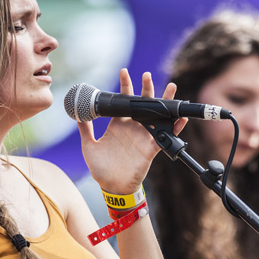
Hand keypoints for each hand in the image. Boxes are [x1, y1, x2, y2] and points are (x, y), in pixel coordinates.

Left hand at [76, 69, 185, 193]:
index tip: (124, 71)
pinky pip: (165, 136)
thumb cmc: (100, 167)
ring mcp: (143, 137)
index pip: (123, 101)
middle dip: (146, 89)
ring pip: (157, 116)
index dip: (125, 86)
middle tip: (147, 75)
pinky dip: (175, 128)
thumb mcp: (88, 145)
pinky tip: (181, 118)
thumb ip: (85, 128)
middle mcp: (133, 127)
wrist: (112, 186)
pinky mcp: (151, 148)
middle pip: (142, 104)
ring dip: (165, 103)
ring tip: (171, 88)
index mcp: (118, 124)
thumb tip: (77, 112)